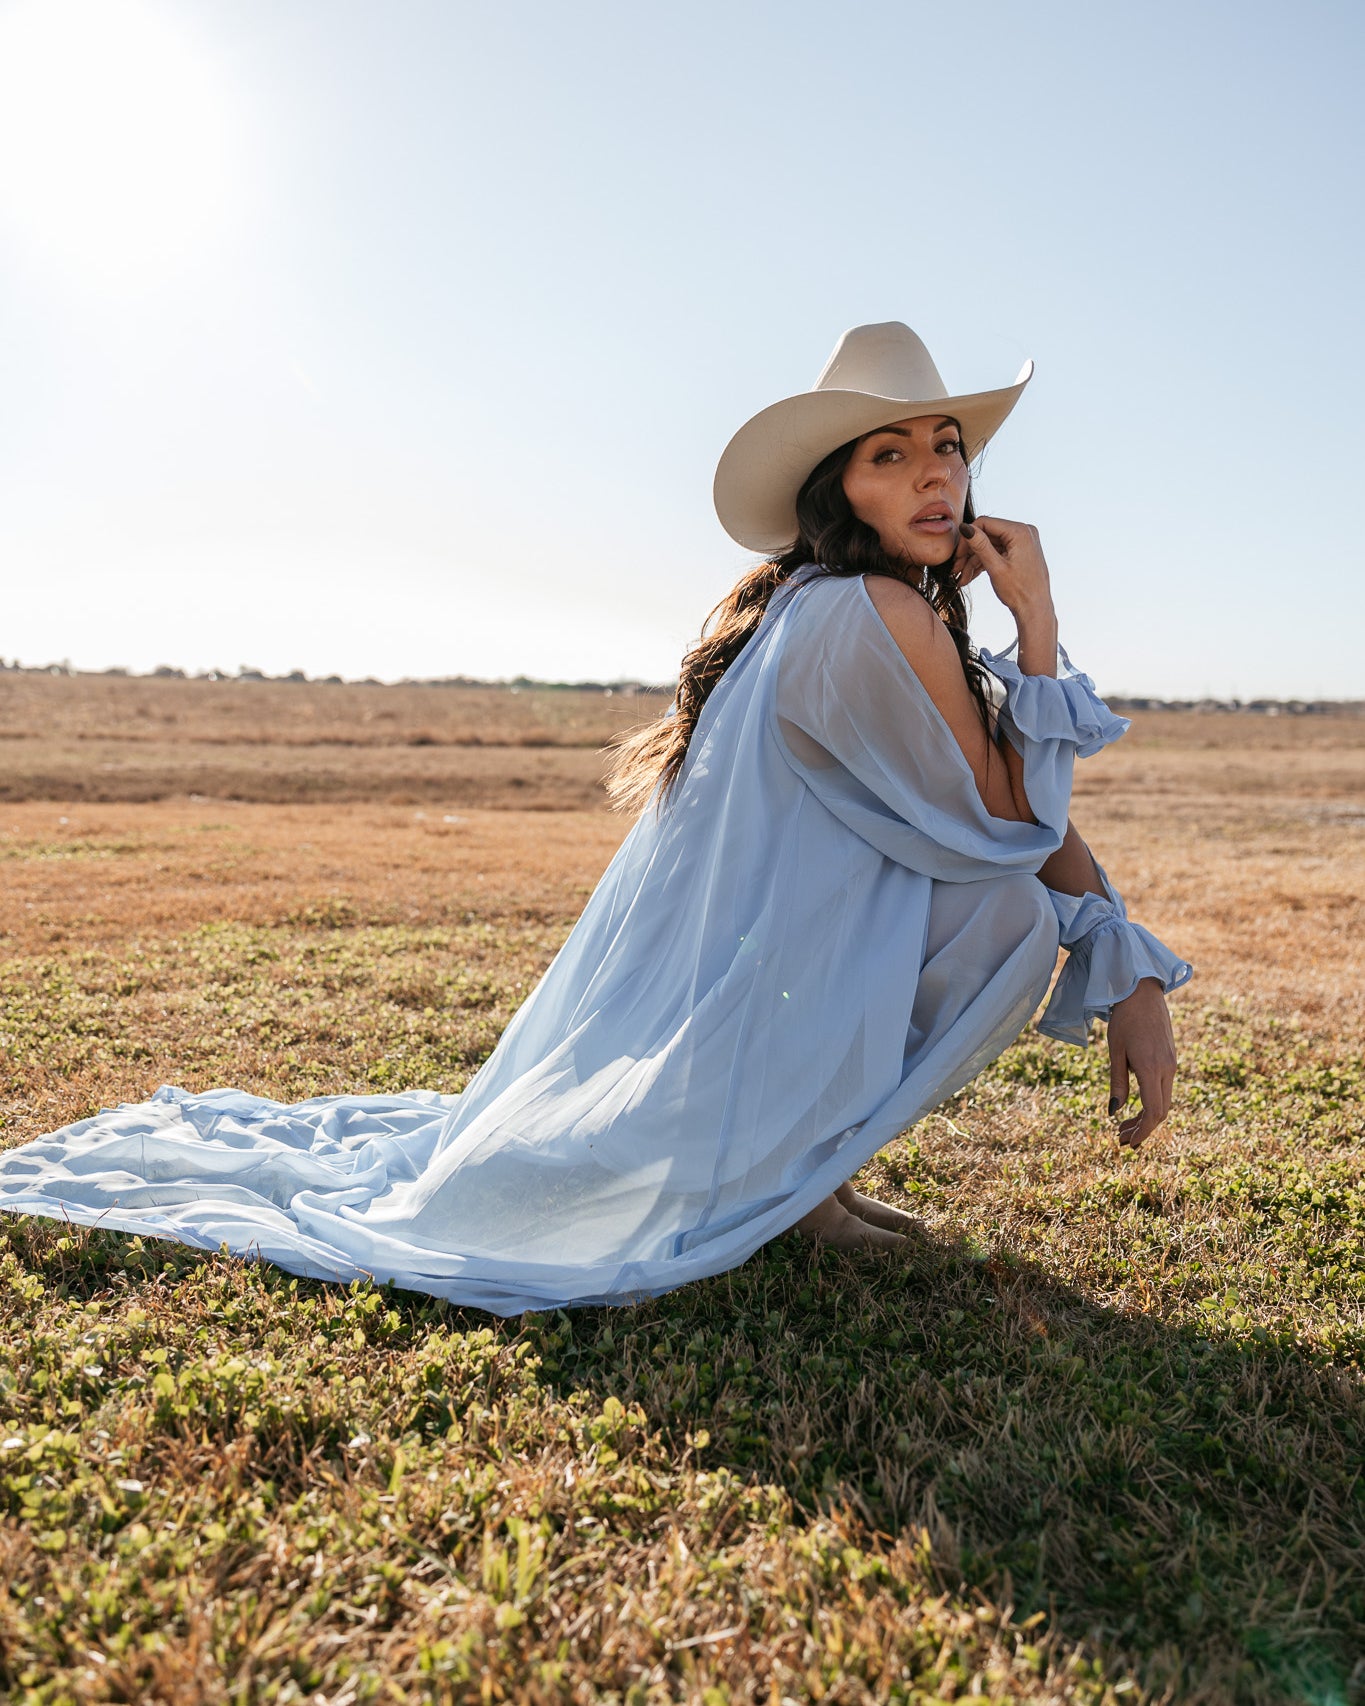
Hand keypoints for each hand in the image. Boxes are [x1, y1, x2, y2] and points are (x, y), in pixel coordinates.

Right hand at [953, 516, 1053, 618]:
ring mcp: (1023, 542)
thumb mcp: (996, 567)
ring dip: (975, 561)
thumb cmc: (1020, 591)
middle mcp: (1024, 532)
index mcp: (1020, 532)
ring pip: (990, 545)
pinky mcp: (1020, 551)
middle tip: (956, 569)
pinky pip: (998, 551)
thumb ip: (980, 545)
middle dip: (970, 552)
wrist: (1035, 610)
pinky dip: (985, 562)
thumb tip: (965, 527)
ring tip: (963, 578)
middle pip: (987, 535)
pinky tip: (971, 576)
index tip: (957, 556)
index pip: (985, 523)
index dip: (967, 538)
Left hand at [1106, 977, 1176, 1147]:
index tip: (1128, 1144)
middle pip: (1161, 1111)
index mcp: (1151, 1068)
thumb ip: (1117, 1083)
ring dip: (1146, 1117)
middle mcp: (1167, 1069)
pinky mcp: (1171, 1059)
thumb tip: (1114, 1113)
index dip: (1142, 1132)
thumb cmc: (1124, 1019)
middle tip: (1121, 1140)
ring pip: (1164, 1101)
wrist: (1142, 992)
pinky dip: (1152, 1103)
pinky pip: (1164, 1089)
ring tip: (1124, 1127)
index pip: (1153, 1112)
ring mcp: (1172, 1064)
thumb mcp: (1115, 1052)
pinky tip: (1136, 1106)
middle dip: (1142, 1129)